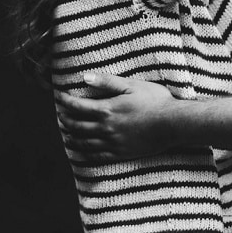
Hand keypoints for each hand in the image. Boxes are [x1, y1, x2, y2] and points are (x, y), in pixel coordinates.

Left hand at [54, 73, 175, 161]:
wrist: (172, 124)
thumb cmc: (155, 101)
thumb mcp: (131, 85)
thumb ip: (107, 81)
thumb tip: (85, 77)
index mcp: (106, 109)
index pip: (77, 106)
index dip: (65, 101)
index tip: (59, 97)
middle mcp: (105, 128)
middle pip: (76, 126)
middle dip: (65, 120)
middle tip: (60, 115)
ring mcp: (112, 142)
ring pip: (83, 143)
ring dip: (71, 138)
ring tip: (65, 134)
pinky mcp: (120, 153)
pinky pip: (96, 155)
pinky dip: (84, 153)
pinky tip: (81, 151)